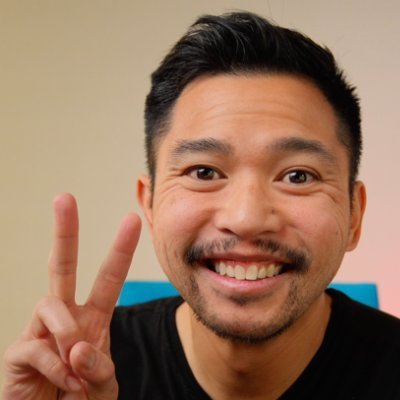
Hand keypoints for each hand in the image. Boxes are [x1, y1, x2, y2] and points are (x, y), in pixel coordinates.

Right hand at [2, 193, 140, 399]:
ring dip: (67, 333)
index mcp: (92, 319)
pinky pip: (37, 346)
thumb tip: (78, 348)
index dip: (120, 249)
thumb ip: (100, 367)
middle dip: (65, 231)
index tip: (131, 220)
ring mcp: (40, 331)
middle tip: (64, 197)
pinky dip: (55, 367)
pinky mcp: (19, 353)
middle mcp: (66, 317)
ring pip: (49, 303)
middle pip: (63, 265)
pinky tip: (64, 381)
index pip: (108, 277)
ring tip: (74, 363)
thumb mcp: (103, 385)